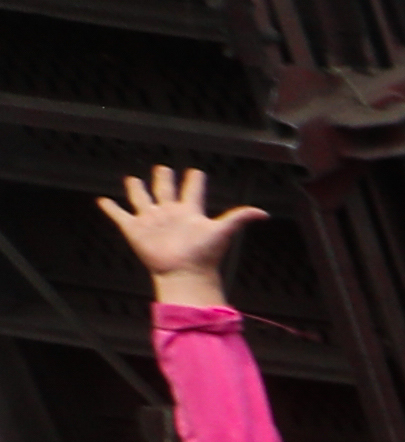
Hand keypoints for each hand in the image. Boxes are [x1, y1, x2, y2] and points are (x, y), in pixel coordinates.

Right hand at [98, 164, 258, 285]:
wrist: (184, 273)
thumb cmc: (203, 255)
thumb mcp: (222, 231)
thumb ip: (240, 218)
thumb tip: (264, 213)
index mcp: (190, 211)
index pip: (193, 189)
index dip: (195, 179)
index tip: (196, 172)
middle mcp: (170, 213)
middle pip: (165, 189)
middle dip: (164, 178)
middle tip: (163, 168)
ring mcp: (151, 220)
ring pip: (141, 198)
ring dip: (137, 188)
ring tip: (132, 179)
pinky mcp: (134, 229)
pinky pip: (119, 215)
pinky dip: (110, 208)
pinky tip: (103, 201)